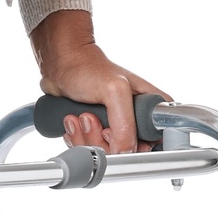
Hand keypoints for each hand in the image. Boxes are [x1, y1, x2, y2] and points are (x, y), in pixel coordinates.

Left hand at [29, 9, 166, 154]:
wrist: (61, 64)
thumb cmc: (88, 67)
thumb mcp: (115, 91)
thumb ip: (125, 124)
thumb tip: (126, 152)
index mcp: (151, 107)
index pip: (156, 141)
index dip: (135, 146)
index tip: (114, 132)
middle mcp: (136, 119)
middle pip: (127, 152)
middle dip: (101, 140)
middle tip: (90, 118)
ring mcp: (116, 126)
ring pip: (105, 152)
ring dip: (85, 138)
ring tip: (80, 116)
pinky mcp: (97, 131)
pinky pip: (90, 150)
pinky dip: (77, 139)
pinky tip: (73, 121)